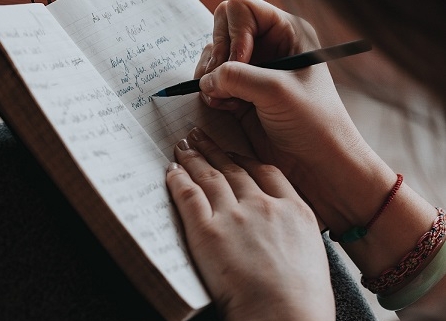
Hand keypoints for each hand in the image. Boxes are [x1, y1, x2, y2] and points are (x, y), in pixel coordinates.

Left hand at [166, 128, 334, 320]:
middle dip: (214, 150)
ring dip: (194, 158)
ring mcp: (235, 216)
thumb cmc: (303, 299)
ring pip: (210, 176)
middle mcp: (263, 205)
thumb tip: (280, 235)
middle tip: (200, 137)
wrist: (286, 316)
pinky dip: (178, 181)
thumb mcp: (312, 255)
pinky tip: (172, 172)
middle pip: (233, 168)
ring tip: (183, 146)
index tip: (233, 153)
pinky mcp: (207, 231)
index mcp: (294, 209)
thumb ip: (293, 234)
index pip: (265, 172)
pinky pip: (188, 196)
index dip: (245, 158)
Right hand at [195, 0, 395, 230]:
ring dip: (212, 78)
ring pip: (213, 58)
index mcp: (286, 32)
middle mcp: (268, 47)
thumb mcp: (275, 90)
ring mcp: (252, 72)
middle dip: (218, 56)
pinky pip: (212, 83)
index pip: (242, 9)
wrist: (317, 163)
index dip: (234, 33)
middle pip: (221, 30)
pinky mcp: (240, 94)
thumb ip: (236, 76)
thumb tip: (205, 79)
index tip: (240, 62)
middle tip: (224, 82)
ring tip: (228, 100)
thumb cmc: (313, 123)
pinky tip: (228, 108)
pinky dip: (212, 94)